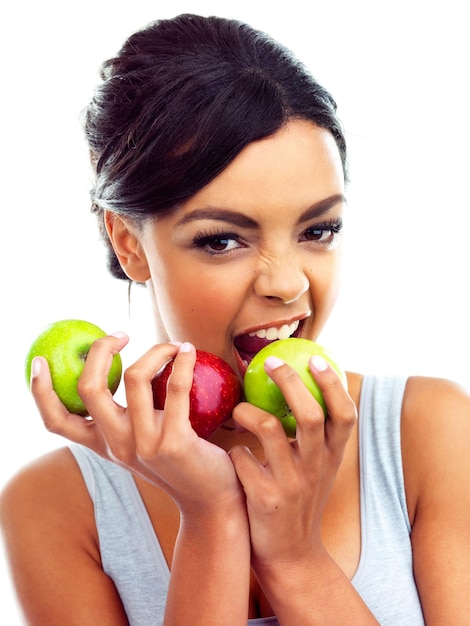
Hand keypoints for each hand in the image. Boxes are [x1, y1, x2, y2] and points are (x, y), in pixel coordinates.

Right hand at [30, 337, 242, 514]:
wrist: (209, 499)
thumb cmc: (178, 462)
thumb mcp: (140, 443)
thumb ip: (126, 418)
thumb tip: (124, 369)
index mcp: (103, 444)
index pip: (57, 421)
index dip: (40, 391)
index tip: (39, 360)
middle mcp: (117, 445)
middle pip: (90, 388)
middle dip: (100, 350)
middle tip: (121, 335)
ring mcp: (144, 444)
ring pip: (134, 378)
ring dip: (156, 350)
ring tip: (174, 345)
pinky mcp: (175, 442)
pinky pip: (176, 388)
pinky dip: (184, 362)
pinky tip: (190, 352)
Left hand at [229, 354, 356, 572]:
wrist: (291, 555)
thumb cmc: (299, 498)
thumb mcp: (315, 467)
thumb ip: (311, 434)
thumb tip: (297, 385)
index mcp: (332, 456)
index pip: (345, 413)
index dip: (332, 383)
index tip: (315, 358)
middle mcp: (316, 468)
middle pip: (311, 414)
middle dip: (290, 381)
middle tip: (270, 362)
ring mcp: (292, 485)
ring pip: (271, 430)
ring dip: (249, 411)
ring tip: (238, 409)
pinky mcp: (266, 500)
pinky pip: (243, 459)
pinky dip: (235, 451)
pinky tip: (232, 454)